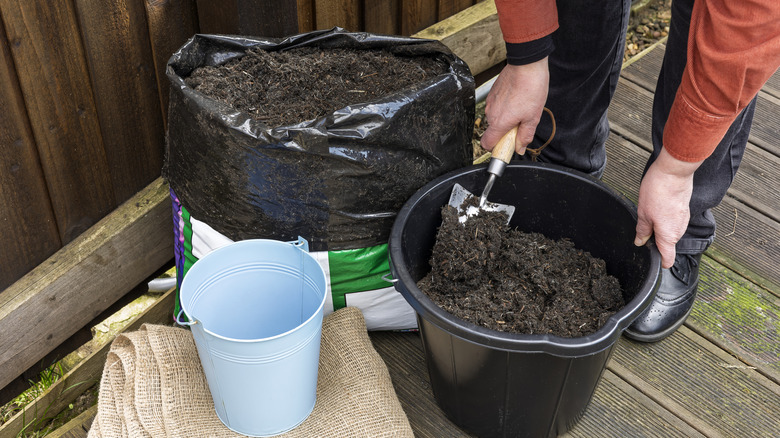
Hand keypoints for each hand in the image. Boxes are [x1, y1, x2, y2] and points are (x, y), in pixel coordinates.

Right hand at [481, 59, 548, 154]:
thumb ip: (525, 135)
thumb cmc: (531, 88)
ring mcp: (490, 102)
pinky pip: (496, 106)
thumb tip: (520, 148)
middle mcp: (491, 113)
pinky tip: (517, 99)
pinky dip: (505, 107)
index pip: (487, 144)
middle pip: (493, 131)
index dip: (496, 148)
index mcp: (499, 122)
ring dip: (506, 118)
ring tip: (521, 108)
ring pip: (496, 118)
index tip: (507, 147)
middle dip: (505, 131)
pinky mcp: (492, 93)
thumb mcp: (533, 117)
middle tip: (521, 123)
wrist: (527, 65)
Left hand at [634, 148, 702, 267]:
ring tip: (648, 214)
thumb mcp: (643, 213)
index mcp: (669, 236)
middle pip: (667, 244)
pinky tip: (656, 207)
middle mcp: (679, 230)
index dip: (659, 263)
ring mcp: (683, 220)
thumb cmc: (658, 191)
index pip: (668, 259)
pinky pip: (673, 221)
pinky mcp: (683, 210)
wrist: (674, 171)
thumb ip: (642, 231)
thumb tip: (640, 242)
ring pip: (669, 231)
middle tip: (641, 230)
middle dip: (655, 241)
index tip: (651, 262)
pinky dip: (664, 218)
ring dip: (659, 227)